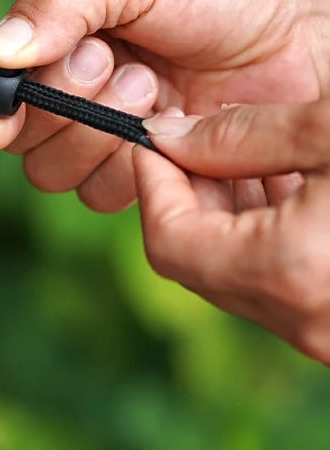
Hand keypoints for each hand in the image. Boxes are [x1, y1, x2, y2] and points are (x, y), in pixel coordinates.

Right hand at [0, 0, 329, 210]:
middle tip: (116, 65)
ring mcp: (121, 140)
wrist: (313, 22)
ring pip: (65, 178)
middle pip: (27, 145)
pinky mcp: (163, 175)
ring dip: (101, 138)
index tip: (12, 106)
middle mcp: (82, 97)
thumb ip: (58, 4)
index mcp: (64, 45)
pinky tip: (178, 129)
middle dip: (65, 109)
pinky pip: (119, 199)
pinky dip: (138, 172)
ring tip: (155, 89)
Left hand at [134, 100, 329, 363]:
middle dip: (185, 192)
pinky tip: (286, 183)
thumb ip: (238, 135)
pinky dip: (264, 233)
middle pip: (195, 259)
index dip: (151, 182)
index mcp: (289, 271)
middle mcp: (306, 320)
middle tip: (196, 138)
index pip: (167, 240)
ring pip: (235, 272)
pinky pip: (280, 282)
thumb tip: (165, 136)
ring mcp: (328, 332)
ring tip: (246, 152)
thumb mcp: (328, 132)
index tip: (154, 137)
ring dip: (225, 211)